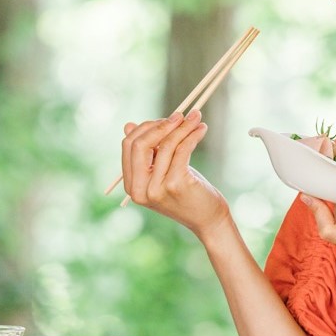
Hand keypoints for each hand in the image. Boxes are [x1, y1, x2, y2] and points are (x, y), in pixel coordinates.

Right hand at [121, 110, 228, 235]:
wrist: (207, 219)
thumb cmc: (185, 192)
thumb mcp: (162, 171)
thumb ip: (147, 152)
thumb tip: (128, 125)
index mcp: (131, 185)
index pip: (129, 145)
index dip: (147, 127)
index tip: (166, 120)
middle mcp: (139, 189)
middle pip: (140, 143)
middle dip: (162, 125)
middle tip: (181, 115)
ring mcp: (156, 188)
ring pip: (166, 144)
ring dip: (183, 127)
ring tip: (197, 118)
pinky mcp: (176, 184)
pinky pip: (182, 150)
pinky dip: (192, 135)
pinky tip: (202, 129)